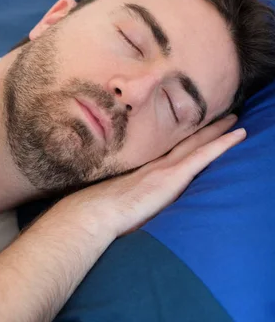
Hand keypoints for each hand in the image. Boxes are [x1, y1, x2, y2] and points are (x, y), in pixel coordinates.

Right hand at [65, 115, 244, 237]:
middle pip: (184, 143)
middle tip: (221, 117)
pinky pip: (203, 155)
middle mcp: (155, 166)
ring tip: (234, 120)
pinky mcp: (172, 177)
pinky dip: (222, 144)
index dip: (183, 141)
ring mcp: (164, 169)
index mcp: (143, 172)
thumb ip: (129, 200)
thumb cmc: (101, 215)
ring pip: (197, 144)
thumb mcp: (118, 204)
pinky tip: (238, 135)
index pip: (169, 154)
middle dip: (204, 130)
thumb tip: (131, 207)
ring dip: (216, 131)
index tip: (194, 132)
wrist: (94, 213)